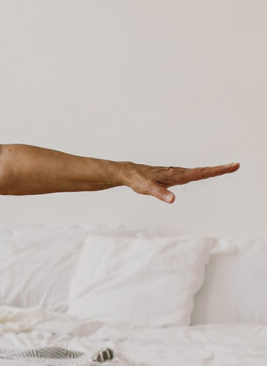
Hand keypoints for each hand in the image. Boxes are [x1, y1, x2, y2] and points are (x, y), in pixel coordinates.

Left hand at [123, 160, 239, 203]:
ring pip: (198, 172)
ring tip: (228, 168)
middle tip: (236, 165)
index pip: (199, 173)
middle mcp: (178, 173)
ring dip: (213, 170)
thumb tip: (172, 200)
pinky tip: (205, 173)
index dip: (215, 171)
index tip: (230, 166)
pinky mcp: (173, 176)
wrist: (129, 173)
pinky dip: (202, 173)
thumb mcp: (147, 188)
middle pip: (203, 171)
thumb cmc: (138, 180)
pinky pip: (191, 174)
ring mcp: (176, 174)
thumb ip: (160, 193)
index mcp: (176, 175)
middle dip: (220, 169)